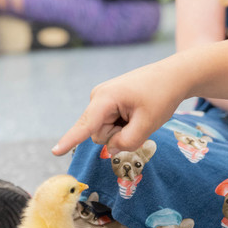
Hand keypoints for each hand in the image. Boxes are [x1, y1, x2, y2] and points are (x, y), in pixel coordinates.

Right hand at [52, 58, 189, 155]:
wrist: (172, 75)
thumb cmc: (161, 96)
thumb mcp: (148, 124)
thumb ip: (127, 142)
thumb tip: (110, 150)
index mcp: (105, 99)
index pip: (85, 125)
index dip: (70, 140)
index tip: (54, 151)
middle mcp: (97, 97)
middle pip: (99, 134)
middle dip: (118, 135)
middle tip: (140, 121)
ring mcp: (101, 99)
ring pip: (105, 130)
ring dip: (123, 130)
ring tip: (139, 113)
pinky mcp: (107, 102)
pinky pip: (110, 123)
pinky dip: (124, 124)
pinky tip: (136, 111)